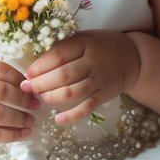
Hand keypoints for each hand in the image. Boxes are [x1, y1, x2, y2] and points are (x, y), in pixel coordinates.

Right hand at [0, 59, 40, 141]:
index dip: (19, 77)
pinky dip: (9, 135)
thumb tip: (30, 87)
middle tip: (35, 104)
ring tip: (31, 121)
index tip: (31, 86)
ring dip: (17, 119)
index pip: (0, 70)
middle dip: (22, 99)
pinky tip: (23, 134)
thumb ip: (0, 75)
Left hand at [20, 31, 140, 125]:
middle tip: (27, 89)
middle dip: (41, 84)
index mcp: (84, 43)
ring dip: (51, 97)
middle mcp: (93, 62)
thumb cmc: (100, 47)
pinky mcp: (104, 96)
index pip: (58, 55)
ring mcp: (100, 80)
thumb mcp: (83, 39)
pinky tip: (58, 119)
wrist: (132, 58)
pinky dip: (72, 116)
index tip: (27, 74)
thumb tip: (35, 66)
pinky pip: (86, 108)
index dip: (40, 66)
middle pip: (63, 75)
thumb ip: (63, 49)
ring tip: (39, 98)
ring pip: (72, 92)